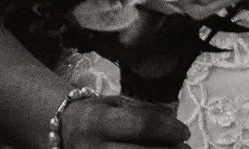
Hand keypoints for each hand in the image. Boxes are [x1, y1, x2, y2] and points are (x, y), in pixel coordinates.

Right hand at [60, 94, 188, 147]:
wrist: (62, 131)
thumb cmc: (96, 114)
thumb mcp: (116, 104)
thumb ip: (143, 112)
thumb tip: (173, 119)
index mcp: (98, 121)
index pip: (140, 125)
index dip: (167, 129)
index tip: (184, 132)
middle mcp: (93, 148)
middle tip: (186, 148)